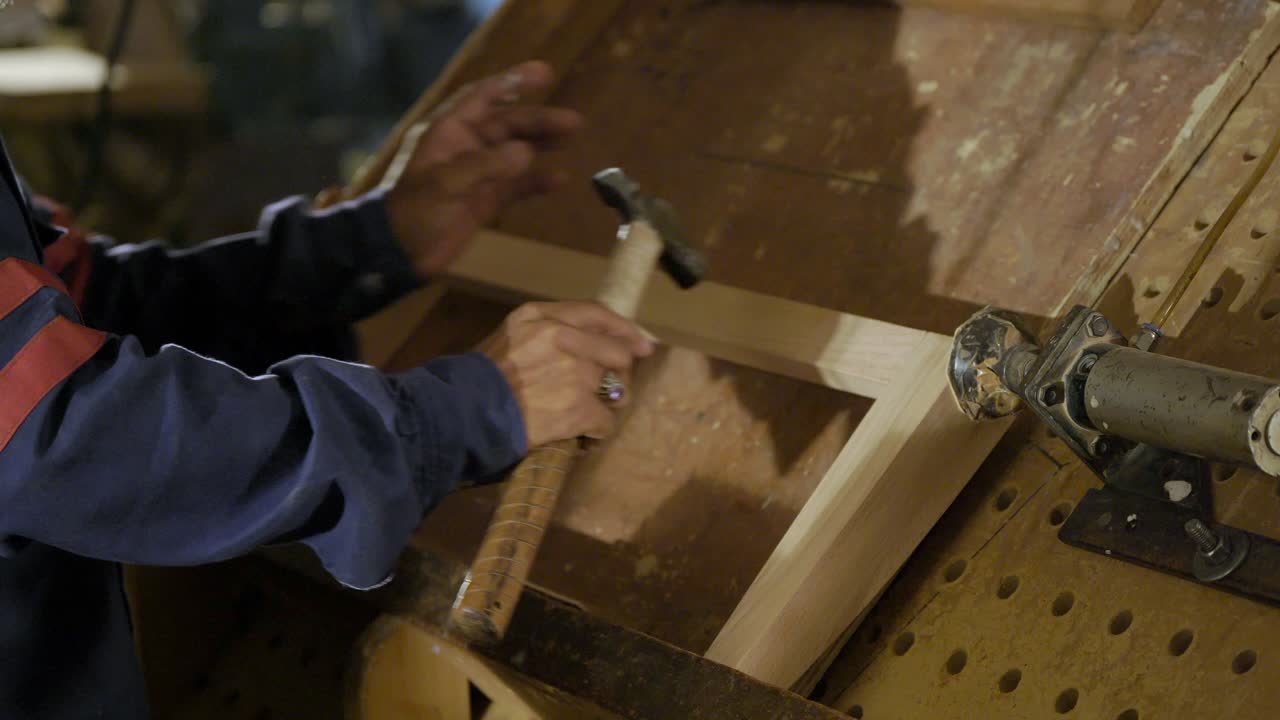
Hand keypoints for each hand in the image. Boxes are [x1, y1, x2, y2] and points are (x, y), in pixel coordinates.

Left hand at [381, 61, 583, 275]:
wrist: (402, 253)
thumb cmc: (416, 211)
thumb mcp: (446, 184)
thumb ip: (486, 165)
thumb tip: (527, 152)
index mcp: (451, 132)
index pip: (484, 97)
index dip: (513, 82)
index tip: (545, 74)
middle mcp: (468, 146)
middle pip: (508, 124)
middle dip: (539, 120)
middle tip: (574, 121)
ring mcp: (480, 174)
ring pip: (517, 151)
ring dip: (543, 143)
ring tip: (571, 137)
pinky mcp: (488, 200)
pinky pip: (519, 185)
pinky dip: (538, 181)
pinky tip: (559, 180)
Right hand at [478, 302, 654, 446]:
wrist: (463, 413)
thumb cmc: (481, 377)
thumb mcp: (510, 335)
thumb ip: (546, 328)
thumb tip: (590, 338)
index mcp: (543, 317)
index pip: (596, 314)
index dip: (625, 329)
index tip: (643, 343)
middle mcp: (562, 338)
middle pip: (616, 353)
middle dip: (618, 373)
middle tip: (608, 389)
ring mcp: (573, 374)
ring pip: (617, 389)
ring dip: (610, 403)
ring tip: (592, 411)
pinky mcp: (577, 409)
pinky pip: (606, 421)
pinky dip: (597, 430)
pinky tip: (582, 432)